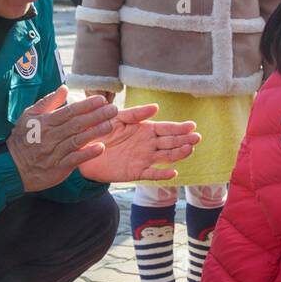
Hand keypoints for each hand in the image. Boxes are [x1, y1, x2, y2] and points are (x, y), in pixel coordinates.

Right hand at [7, 86, 118, 192]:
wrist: (12, 167)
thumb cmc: (23, 139)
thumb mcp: (29, 116)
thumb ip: (48, 102)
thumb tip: (64, 88)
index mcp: (45, 122)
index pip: (69, 111)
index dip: (86, 105)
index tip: (101, 100)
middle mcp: (51, 136)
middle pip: (77, 124)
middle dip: (96, 116)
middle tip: (113, 109)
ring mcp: (55, 152)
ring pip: (78, 140)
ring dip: (95, 132)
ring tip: (110, 125)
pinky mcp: (58, 167)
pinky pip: (75, 159)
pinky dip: (88, 154)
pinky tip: (101, 148)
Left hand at [77, 101, 200, 182]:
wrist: (83, 150)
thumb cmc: (100, 130)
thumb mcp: (117, 118)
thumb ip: (136, 114)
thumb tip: (156, 107)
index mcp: (145, 130)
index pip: (166, 128)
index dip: (179, 128)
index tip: (192, 126)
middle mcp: (148, 144)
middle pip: (171, 142)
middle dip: (184, 140)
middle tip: (197, 138)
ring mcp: (144, 159)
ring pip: (166, 157)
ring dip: (178, 154)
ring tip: (189, 150)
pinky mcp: (136, 172)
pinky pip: (152, 174)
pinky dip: (163, 174)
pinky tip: (174, 173)